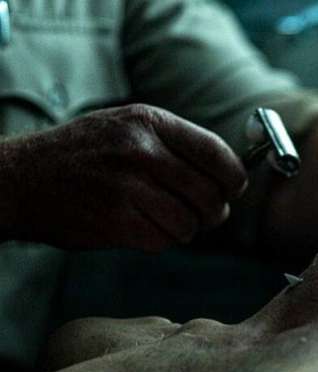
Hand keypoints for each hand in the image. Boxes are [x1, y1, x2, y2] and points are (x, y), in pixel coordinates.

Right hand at [0, 104, 246, 250]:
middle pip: (209, 194)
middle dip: (214, 211)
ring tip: (166, 220)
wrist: (20, 179)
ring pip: (188, 223)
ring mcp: (126, 186)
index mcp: (149, 122)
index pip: (216, 153)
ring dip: (185, 229)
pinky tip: (142, 228)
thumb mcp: (128, 127)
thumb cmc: (84, 154)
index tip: (233, 189)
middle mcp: (140, 150)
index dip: (234, 178)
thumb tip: (229, 174)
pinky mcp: (115, 221)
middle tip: (205, 215)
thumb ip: (176, 145)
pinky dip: (159, 241)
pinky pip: (162, 241)